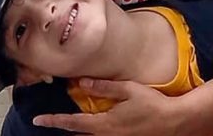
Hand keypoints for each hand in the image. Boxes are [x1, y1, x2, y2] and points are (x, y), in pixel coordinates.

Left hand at [32, 79, 204, 135]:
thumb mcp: (128, 90)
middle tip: (47, 122)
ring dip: (76, 130)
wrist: (174, 122)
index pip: (73, 122)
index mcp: (104, 124)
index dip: (54, 120)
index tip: (38, 120)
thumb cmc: (152, 104)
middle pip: (78, 133)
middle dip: (63, 127)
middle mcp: (106, 135)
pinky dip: (90, 131)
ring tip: (66, 123)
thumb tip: (81, 81)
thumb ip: (104, 87)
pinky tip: (90, 126)